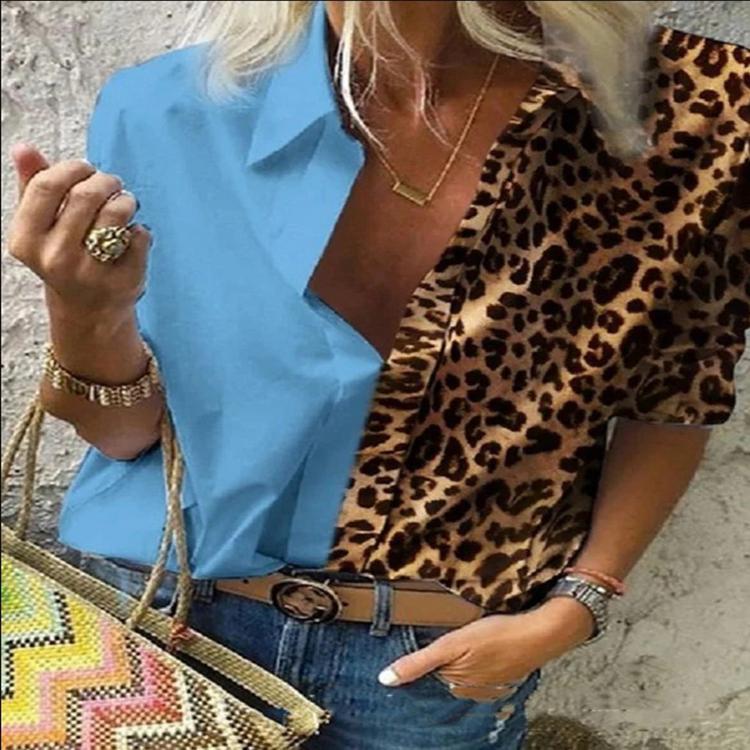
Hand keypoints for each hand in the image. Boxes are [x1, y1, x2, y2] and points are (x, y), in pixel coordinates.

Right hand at [6, 142, 149, 321]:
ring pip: (116, 213)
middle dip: (105, 181)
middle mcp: (55, 259)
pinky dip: (140, 229)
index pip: (47, 186)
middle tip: (112, 184)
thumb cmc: (63, 257)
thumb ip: (32, 186)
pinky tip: (132, 234)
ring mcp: (91, 273)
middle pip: (85, 195)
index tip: (86, 169)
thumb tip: (23, 149)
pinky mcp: (123, 281)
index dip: (72, 169)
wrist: (89, 310)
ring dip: (126, 199)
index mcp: (26, 240)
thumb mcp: (40, 227)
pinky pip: (140, 236)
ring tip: (126, 202)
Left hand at [378, 596, 594, 701]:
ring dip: (462, 654)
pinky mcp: (502, 674)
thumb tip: (385, 680)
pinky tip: (486, 642)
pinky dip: (479, 655)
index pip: (428, 670)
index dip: (426, 652)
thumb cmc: (497, 634)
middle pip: (445, 669)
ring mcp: (488, 683)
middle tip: (454, 631)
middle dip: (444, 654)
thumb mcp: (452, 644)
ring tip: (470, 634)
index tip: (429, 636)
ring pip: (462, 667)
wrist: (540, 633)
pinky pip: (481, 666)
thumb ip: (419, 662)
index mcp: (455, 684)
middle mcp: (470, 690)